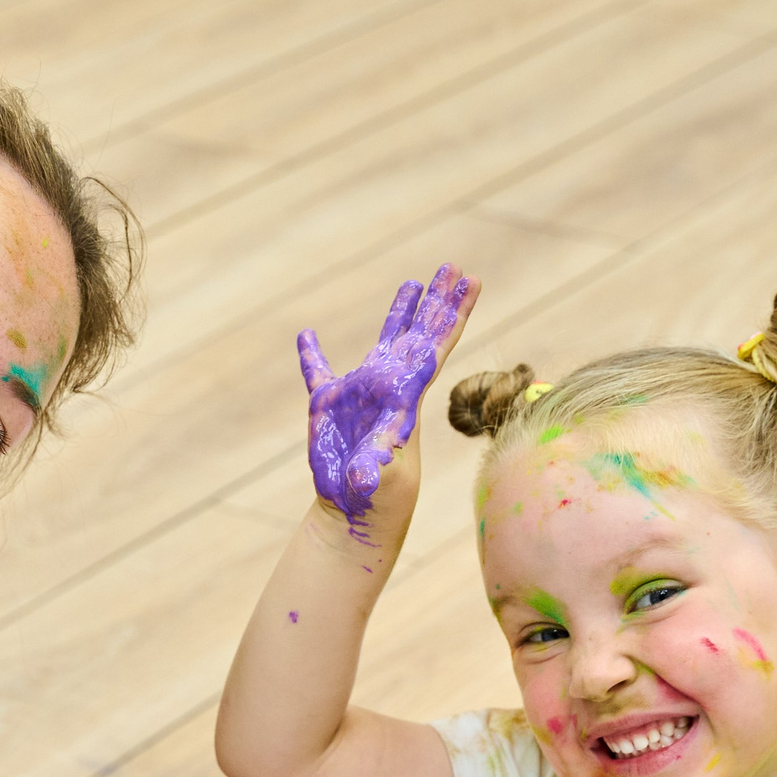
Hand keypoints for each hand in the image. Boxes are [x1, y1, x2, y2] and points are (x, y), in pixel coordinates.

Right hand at [296, 263, 478, 537]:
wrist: (357, 511)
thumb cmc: (377, 497)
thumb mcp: (380, 479)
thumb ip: (374, 467)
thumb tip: (365, 474)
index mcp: (405, 395)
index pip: (435, 345)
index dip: (452, 313)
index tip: (470, 281)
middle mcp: (390, 386)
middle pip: (419, 332)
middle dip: (437, 299)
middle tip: (454, 265)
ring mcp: (361, 393)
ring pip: (385, 341)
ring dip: (399, 312)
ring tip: (415, 282)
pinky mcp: (329, 407)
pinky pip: (318, 373)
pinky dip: (311, 356)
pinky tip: (306, 336)